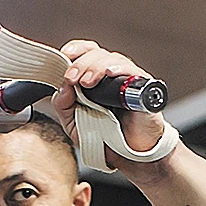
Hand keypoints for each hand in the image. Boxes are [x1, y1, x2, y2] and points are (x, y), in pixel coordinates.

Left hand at [50, 40, 165, 166]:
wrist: (129, 155)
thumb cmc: (104, 136)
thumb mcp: (73, 124)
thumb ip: (63, 106)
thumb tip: (61, 88)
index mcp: (94, 78)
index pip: (86, 52)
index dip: (75, 50)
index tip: (64, 56)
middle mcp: (111, 75)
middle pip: (96, 54)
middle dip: (81, 64)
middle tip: (72, 79)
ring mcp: (129, 80)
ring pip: (113, 59)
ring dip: (96, 67)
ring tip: (86, 82)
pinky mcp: (144, 89)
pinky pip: (134, 73)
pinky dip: (121, 69)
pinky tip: (110, 73)